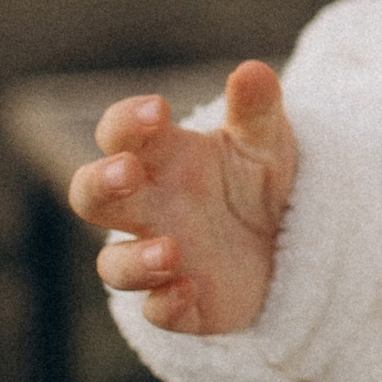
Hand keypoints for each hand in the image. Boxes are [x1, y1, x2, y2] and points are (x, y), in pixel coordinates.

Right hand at [72, 63, 297, 335]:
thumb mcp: (267, 140)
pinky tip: (189, 289)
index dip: (127, 122)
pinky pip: (156, 311)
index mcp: (161, 156)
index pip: (120, 133)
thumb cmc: (259, 178)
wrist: (291, 240)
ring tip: (171, 250)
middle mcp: (148, 207)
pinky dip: (165, 305)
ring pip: (113, 265)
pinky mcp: (182, 303)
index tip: (157, 111)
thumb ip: (256, 110)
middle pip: (90, 196)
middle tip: (126, 171)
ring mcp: (158, 257)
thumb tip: (252, 70)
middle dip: (100, 183)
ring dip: (133, 260)